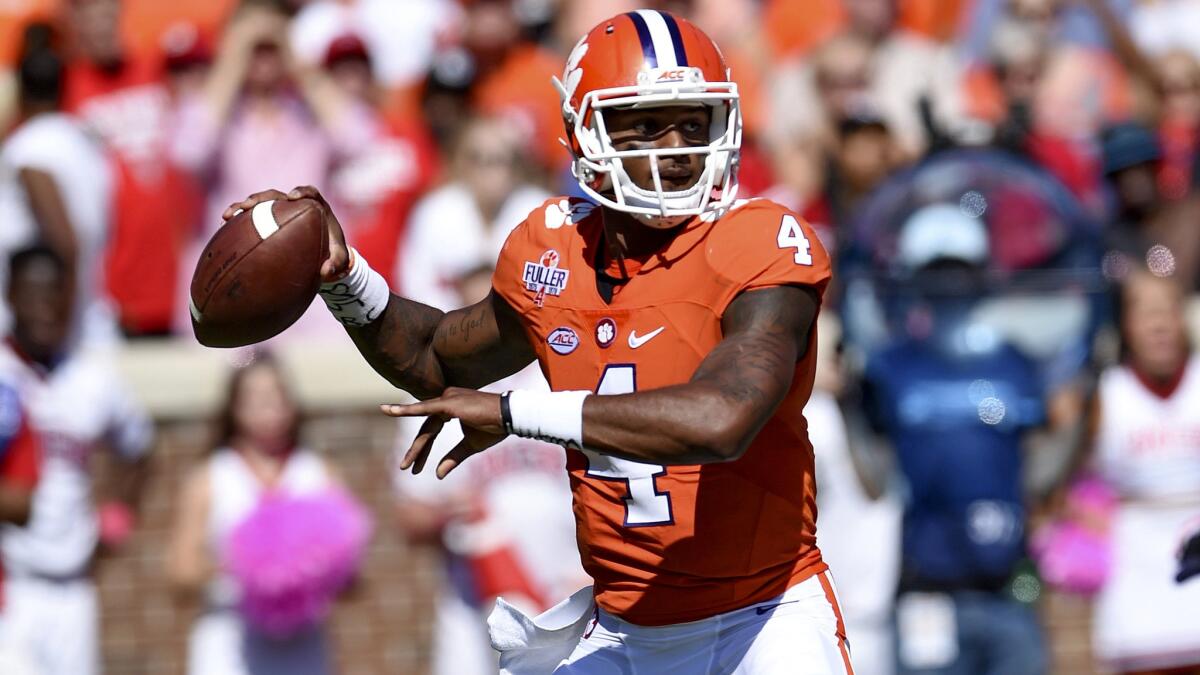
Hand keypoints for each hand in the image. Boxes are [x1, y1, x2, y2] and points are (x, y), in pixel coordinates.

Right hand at [222, 186, 349, 280]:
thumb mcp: (338, 258)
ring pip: (259, 203)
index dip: (301, 191)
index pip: (310, 192)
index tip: (292, 197)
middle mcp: (295, 204)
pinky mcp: (268, 218)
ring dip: (242, 206)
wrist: (321, 249)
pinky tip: (224, 227)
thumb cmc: (332, 250)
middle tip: (250, 205)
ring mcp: (279, 210)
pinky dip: (238, 220)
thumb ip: (337, 263)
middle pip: (276, 195)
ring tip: (228, 215)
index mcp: (315, 207)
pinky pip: (251, 216)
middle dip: (261, 198)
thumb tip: (327, 272)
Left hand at [383, 388, 506, 478]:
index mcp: (451, 407)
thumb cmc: (495, 428)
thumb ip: (453, 457)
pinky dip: (405, 410)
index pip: (432, 429)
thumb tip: (438, 474)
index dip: (424, 449)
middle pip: (427, 429)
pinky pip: (423, 409)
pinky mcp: (448, 403)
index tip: (416, 468)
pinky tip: (389, 411)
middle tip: (407, 468)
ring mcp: (447, 399)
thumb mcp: (470, 446)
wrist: (511, 417)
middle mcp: (446, 399)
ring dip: (416, 447)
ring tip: (406, 466)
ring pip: (426, 427)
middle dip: (418, 450)